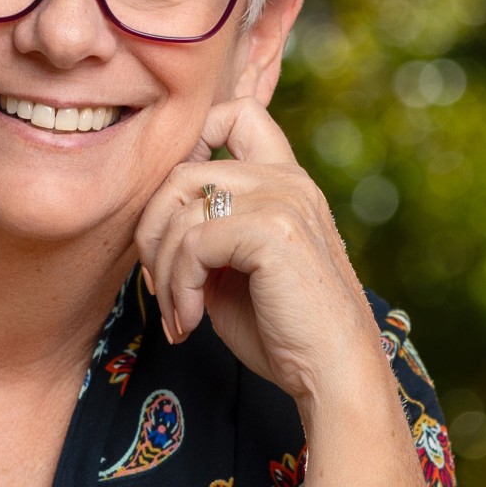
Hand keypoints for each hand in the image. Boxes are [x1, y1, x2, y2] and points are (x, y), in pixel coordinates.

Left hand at [133, 97, 384, 413]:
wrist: (334, 374)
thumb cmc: (284, 332)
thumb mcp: (235, 271)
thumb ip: (206, 235)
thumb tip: (153, 227)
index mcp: (286, 181)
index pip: (235, 113)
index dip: (189, 145)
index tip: (174, 215)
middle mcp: (287, 180)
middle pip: (183, 170)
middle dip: (152, 232)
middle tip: (159, 286)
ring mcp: (283, 200)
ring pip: (179, 207)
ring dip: (162, 268)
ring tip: (176, 312)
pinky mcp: (272, 231)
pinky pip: (192, 242)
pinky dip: (178, 285)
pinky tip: (190, 321)